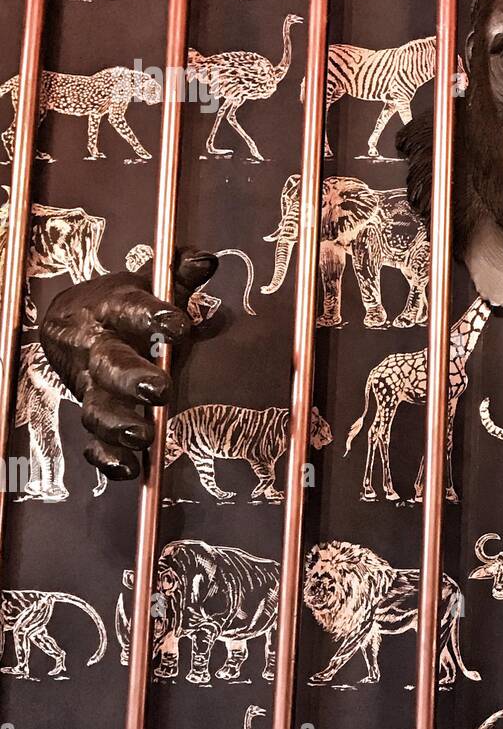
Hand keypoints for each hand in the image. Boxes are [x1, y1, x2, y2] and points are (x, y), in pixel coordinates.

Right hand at [38, 248, 217, 480]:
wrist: (70, 324)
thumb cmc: (122, 303)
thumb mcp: (148, 282)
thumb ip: (179, 272)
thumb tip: (206, 261)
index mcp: (111, 308)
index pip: (129, 307)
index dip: (152, 314)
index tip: (179, 324)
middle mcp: (97, 347)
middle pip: (109, 363)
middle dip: (131, 377)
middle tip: (160, 389)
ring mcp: (91, 383)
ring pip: (96, 406)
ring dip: (119, 424)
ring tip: (144, 434)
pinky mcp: (92, 410)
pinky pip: (93, 439)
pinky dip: (107, 456)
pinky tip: (130, 468)